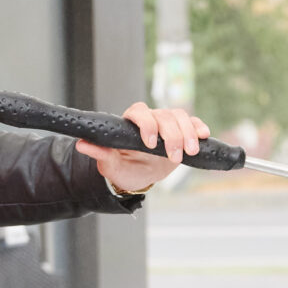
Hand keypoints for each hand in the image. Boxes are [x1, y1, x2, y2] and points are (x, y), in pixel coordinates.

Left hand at [74, 102, 210, 192]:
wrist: (139, 175)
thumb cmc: (123, 168)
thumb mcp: (111, 165)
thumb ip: (100, 153)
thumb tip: (83, 144)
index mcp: (131, 122)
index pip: (139, 112)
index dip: (147, 124)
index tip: (150, 143)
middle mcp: (150, 118)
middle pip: (164, 115)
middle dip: (172, 135)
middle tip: (174, 157)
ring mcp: (167, 123)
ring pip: (180, 116)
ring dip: (188, 133)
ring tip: (190, 151)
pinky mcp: (182, 131)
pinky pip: (192, 122)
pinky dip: (199, 127)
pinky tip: (204, 136)